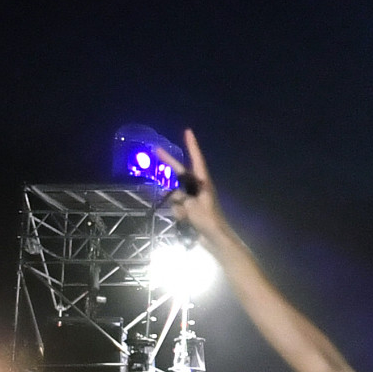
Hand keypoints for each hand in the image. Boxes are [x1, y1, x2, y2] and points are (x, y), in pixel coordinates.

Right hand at [160, 128, 230, 245]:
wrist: (215, 239)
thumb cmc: (208, 220)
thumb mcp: (193, 206)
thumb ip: (182, 196)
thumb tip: (175, 194)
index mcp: (204, 183)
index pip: (196, 160)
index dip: (192, 146)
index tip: (188, 132)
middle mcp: (199, 188)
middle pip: (180, 173)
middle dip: (170, 164)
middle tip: (157, 149)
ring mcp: (193, 199)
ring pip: (176, 195)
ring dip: (178, 205)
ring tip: (188, 216)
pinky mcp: (190, 210)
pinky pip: (177, 208)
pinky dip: (179, 214)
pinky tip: (188, 222)